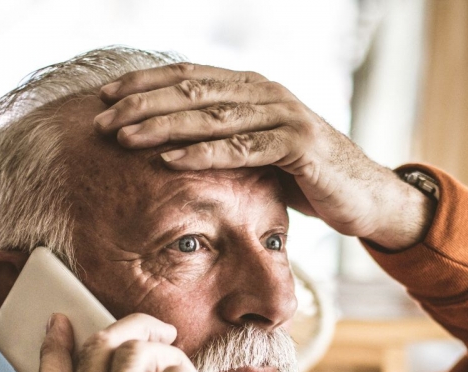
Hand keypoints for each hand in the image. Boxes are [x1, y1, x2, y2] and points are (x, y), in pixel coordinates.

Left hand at [93, 62, 433, 250]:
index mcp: (253, 87)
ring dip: (163, 126)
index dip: (144, 84)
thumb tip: (173, 143)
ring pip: (212, 116)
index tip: (105, 98)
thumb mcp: (260, 152)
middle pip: (193, 91)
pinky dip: (203, 153)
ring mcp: (285, 115)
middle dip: (142, 104)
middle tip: (101, 120)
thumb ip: (226, 139)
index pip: (189, 77)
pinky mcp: (299, 145)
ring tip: (124, 137)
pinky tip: (169, 160)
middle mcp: (267, 92)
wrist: (366, 197)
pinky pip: (243, 148)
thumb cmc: (307, 178)